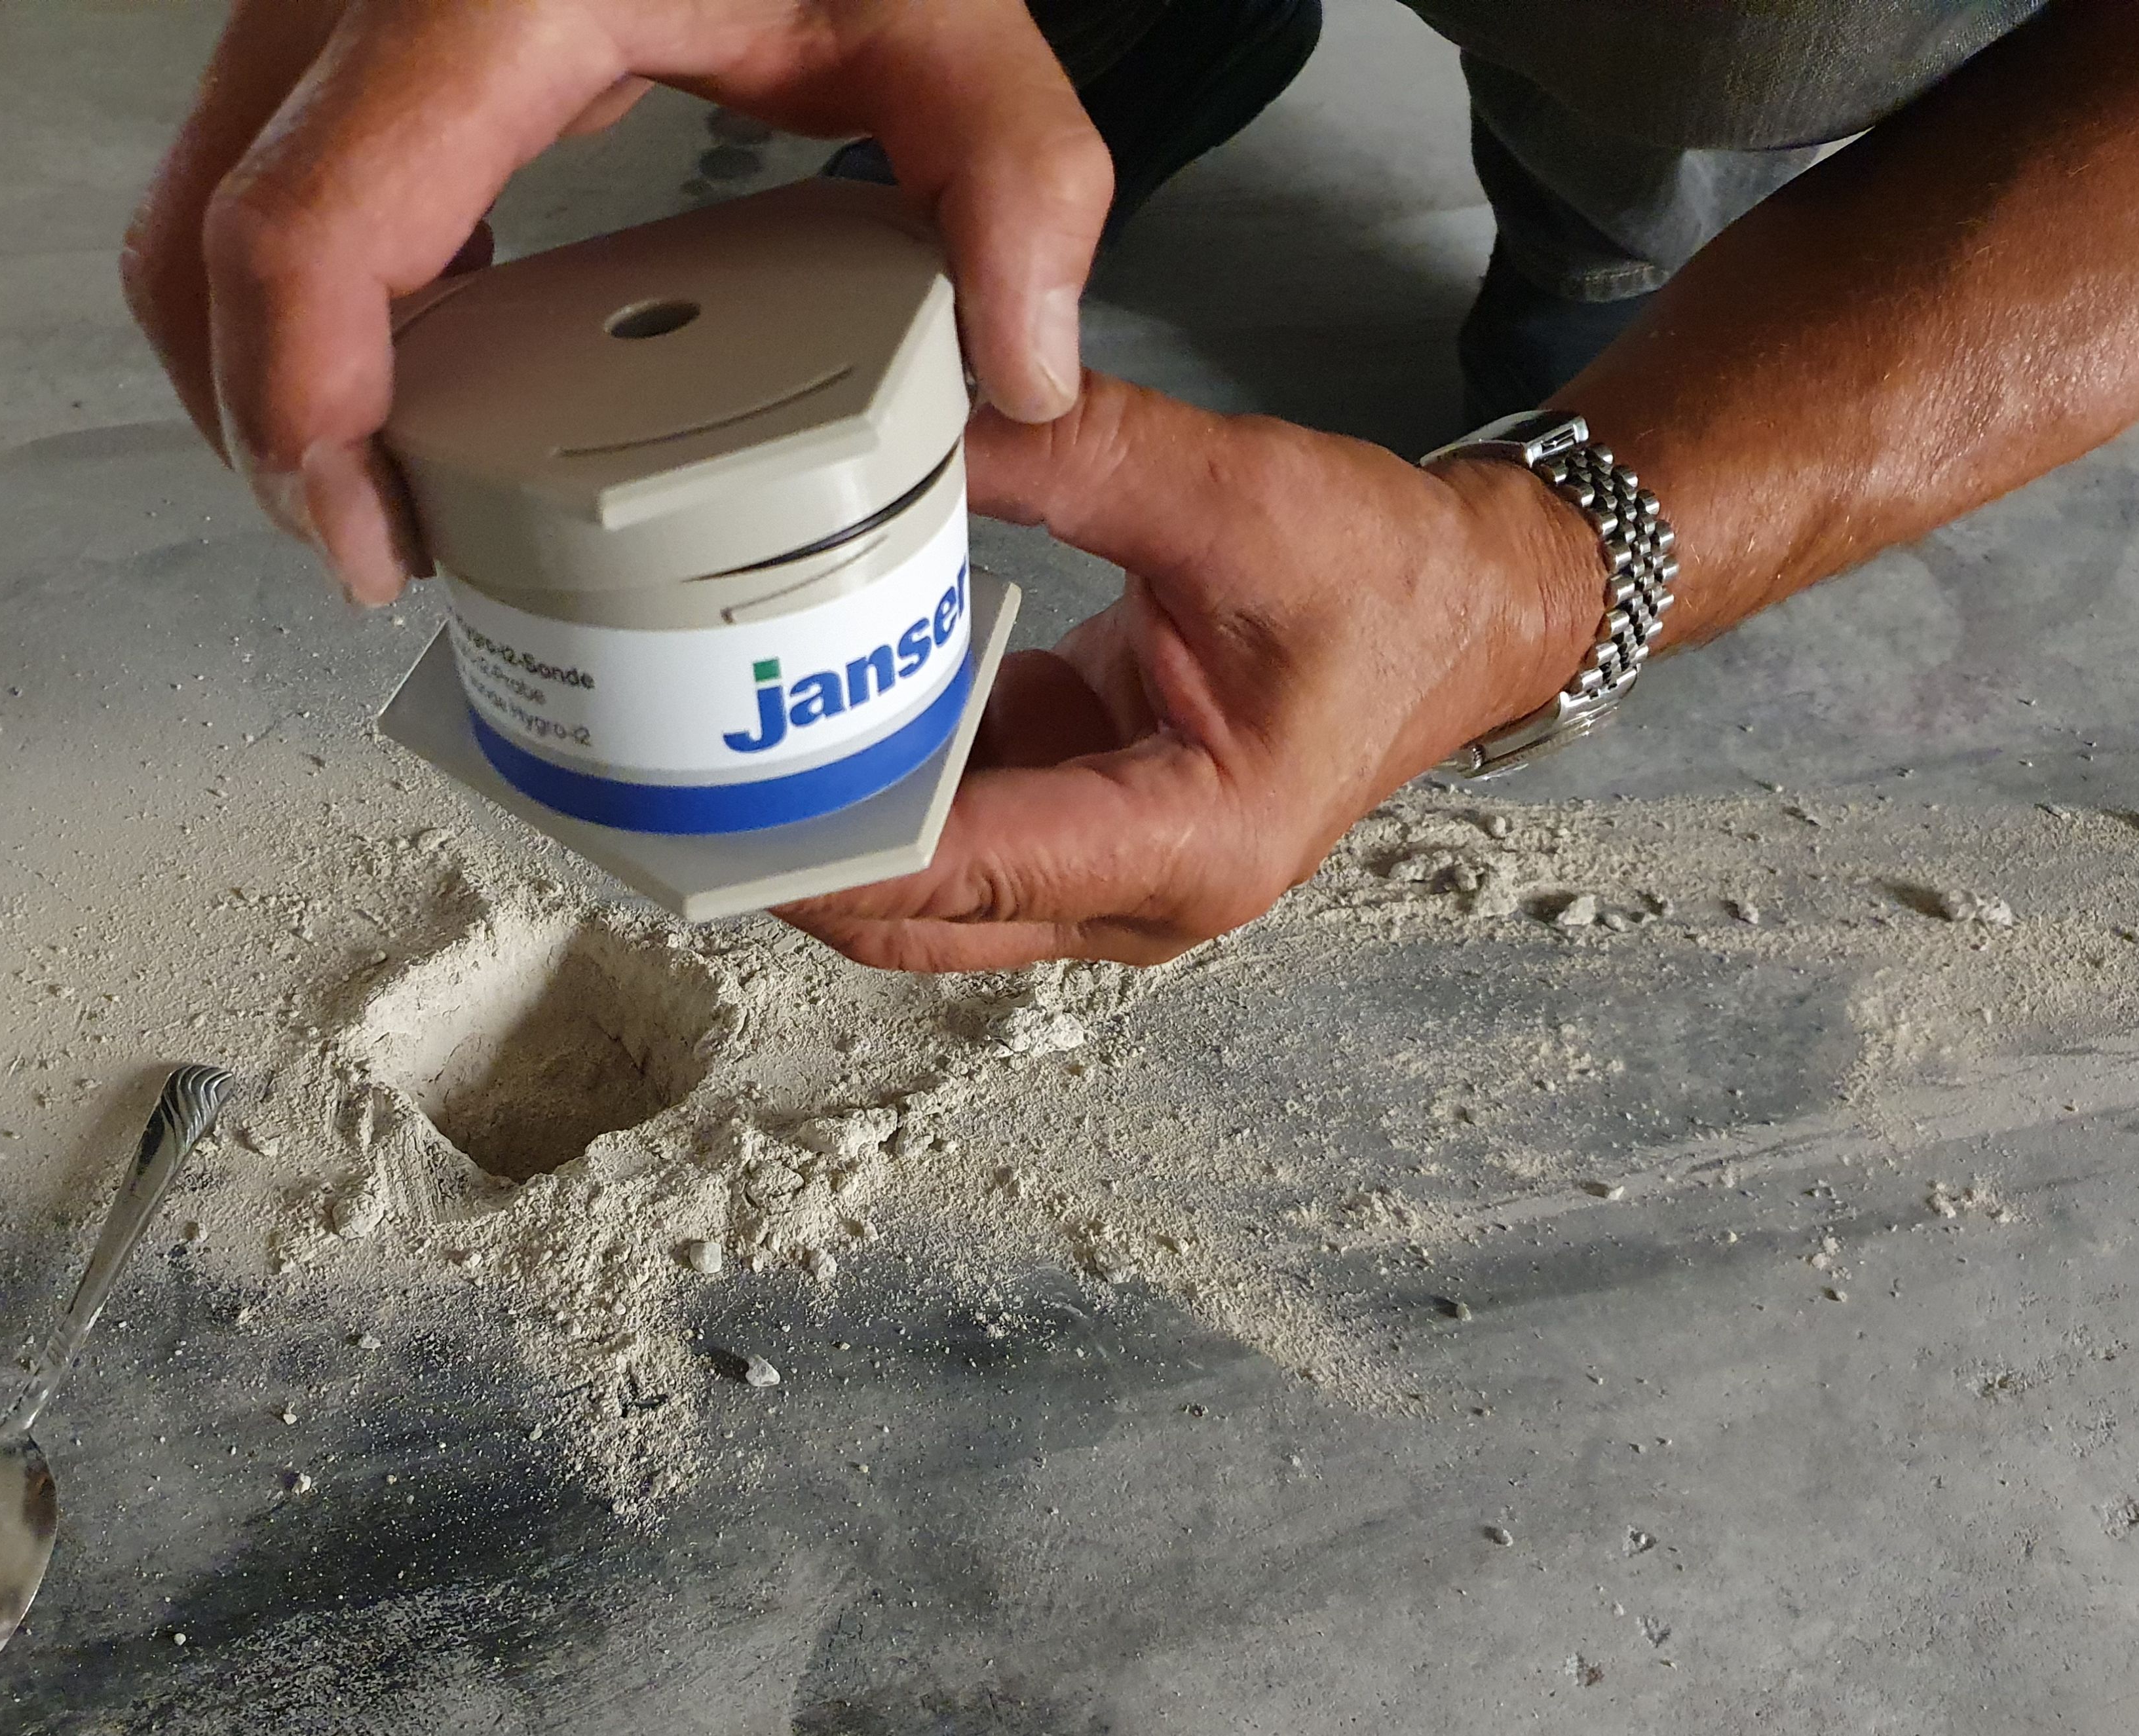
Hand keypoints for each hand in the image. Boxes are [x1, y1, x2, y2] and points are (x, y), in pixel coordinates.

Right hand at [120, 0, 1109, 604]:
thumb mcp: (932, 2)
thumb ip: (1012, 174)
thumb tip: (1024, 370)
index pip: (305, 229)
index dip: (300, 410)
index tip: (370, 538)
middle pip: (211, 238)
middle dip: (266, 424)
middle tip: (375, 549)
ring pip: (208, 204)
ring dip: (264, 364)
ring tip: (381, 489)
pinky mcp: (351, 19)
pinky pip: (266, 168)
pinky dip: (302, 290)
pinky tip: (404, 370)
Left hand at [777, 376, 1605, 969]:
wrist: (1470, 611)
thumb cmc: (1391, 583)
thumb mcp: (1236, 496)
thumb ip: (1076, 456)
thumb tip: (923, 416)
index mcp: (1194, 844)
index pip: (970, 873)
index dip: (832, 847)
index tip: (717, 813)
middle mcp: (1146, 894)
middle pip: (925, 916)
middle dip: (796, 864)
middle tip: (668, 790)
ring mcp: (1114, 872)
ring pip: (933, 890)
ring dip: (834, 828)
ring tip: (713, 749)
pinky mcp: (1091, 826)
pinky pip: (964, 830)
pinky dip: (891, 779)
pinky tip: (817, 705)